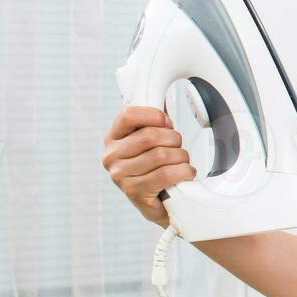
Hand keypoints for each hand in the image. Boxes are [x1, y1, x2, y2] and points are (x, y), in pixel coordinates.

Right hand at [102, 105, 194, 227]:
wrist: (162, 204)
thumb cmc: (158, 168)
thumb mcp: (153, 141)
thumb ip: (155, 120)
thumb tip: (162, 91)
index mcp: (113, 138)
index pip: (129, 114)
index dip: (154, 115)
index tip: (167, 123)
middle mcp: (111, 156)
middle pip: (151, 136)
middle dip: (174, 140)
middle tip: (179, 148)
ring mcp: (119, 175)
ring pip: (162, 155)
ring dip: (182, 158)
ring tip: (183, 164)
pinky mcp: (134, 192)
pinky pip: (166, 174)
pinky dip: (184, 172)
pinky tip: (186, 174)